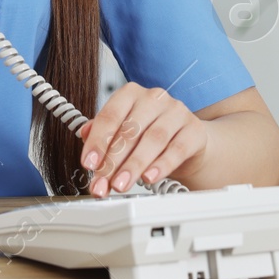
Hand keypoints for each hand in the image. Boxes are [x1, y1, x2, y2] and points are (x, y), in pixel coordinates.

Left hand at [77, 82, 209, 197]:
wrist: (186, 139)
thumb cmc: (149, 133)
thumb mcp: (123, 130)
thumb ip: (102, 132)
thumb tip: (84, 135)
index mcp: (131, 93)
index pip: (110, 116)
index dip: (97, 142)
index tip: (88, 164)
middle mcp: (154, 98)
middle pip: (130, 131)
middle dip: (112, 162)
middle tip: (102, 184)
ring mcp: (176, 112)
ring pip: (153, 140)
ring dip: (134, 166)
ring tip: (120, 185)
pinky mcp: (194, 130)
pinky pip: (177, 149)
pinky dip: (161, 165)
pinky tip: (149, 178)